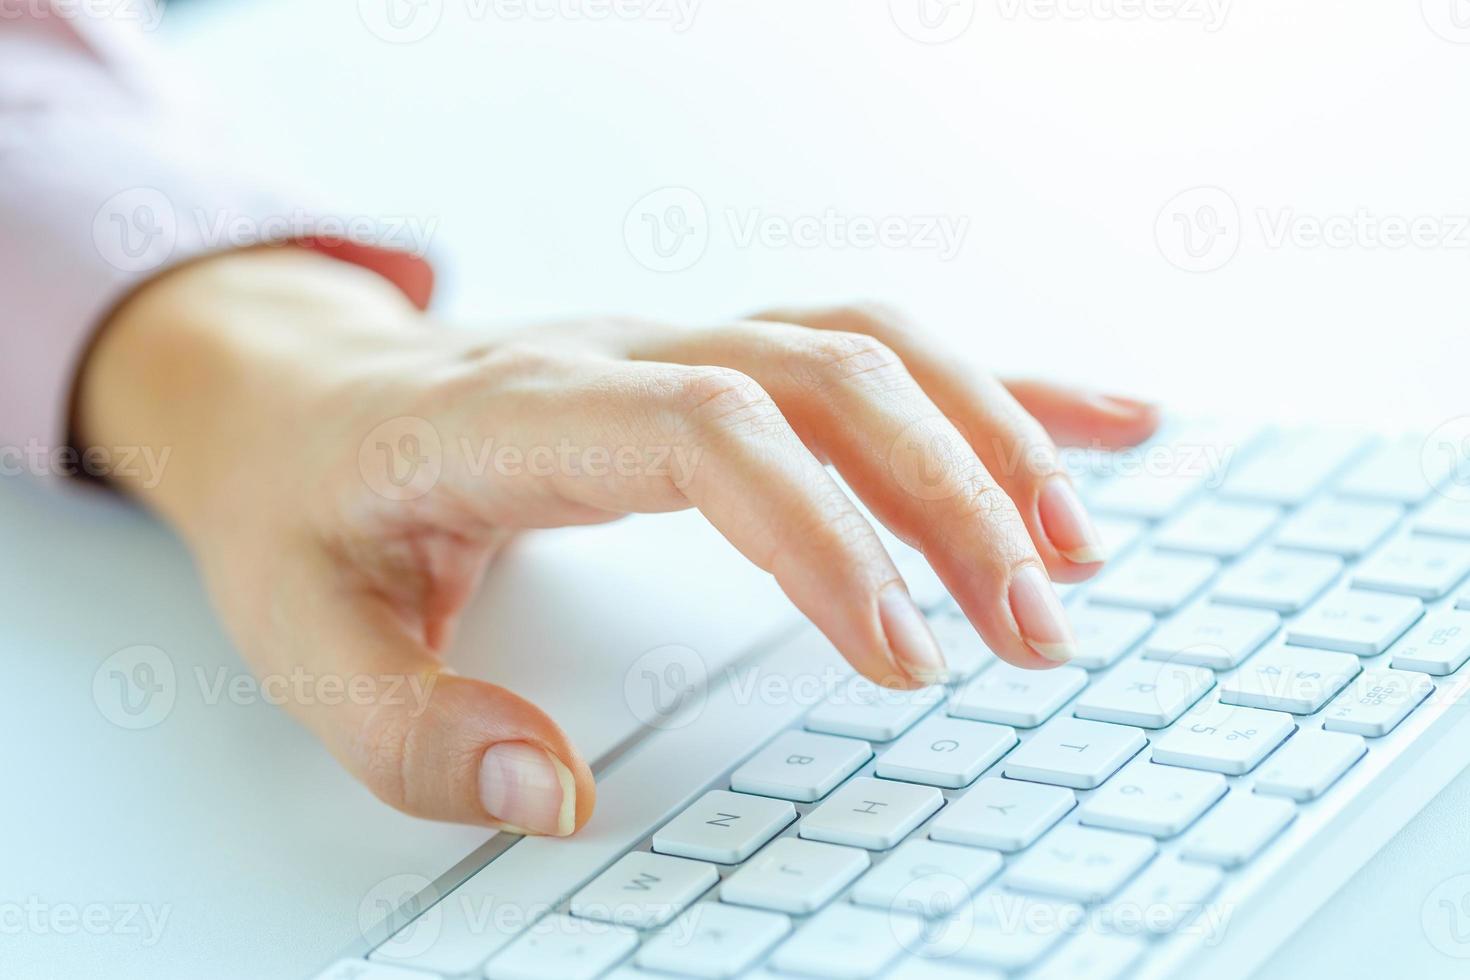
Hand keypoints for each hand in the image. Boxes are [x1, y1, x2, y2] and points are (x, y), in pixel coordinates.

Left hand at [76, 247, 1157, 833]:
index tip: (905, 658)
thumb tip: (555, 798)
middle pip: (823, 373)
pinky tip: (1093, 425)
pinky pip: (873, 346)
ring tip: (1075, 553)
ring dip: (991, 434)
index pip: (707, 433)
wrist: (302, 396)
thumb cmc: (309, 511)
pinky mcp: (716, 360)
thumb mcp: (304, 640)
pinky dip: (994, 385)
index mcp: (513, 417)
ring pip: (868, 344)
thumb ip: (415, 733)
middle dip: (952, 496)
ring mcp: (675, 345)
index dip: (824, 532)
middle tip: (1035, 631)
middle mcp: (616, 356)